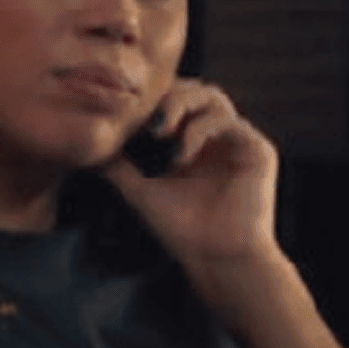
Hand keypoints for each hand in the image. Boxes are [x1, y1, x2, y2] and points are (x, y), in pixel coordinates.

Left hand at [101, 78, 279, 270]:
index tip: (127, 109)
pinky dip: (201, 129)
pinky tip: (182, 155)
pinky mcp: (258, 150)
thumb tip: (90, 149)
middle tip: (145, 118)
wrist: (215, 258)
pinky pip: (230, 121)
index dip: (154, 98)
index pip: (176, 101)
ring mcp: (239, 142)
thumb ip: (118, 166)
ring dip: (182, 106)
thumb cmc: (181, 230)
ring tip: (160, 132)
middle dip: (167, 96)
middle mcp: (218, 138)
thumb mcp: (139, 190)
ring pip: (213, 97)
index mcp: (194, 144)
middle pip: (195, 90)